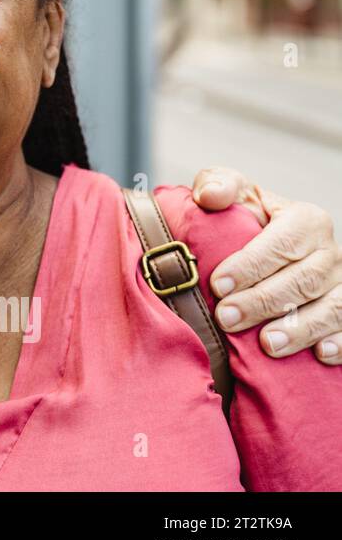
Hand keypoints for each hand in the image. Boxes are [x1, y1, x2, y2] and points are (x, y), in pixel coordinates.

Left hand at [191, 167, 341, 364]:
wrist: (269, 249)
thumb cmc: (248, 221)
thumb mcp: (234, 198)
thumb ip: (219, 185)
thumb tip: (211, 196)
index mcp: (305, 220)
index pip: (282, 243)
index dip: (250, 265)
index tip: (218, 285)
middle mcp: (330, 252)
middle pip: (304, 280)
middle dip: (263, 301)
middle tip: (227, 318)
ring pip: (333, 308)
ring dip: (301, 328)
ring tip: (268, 344)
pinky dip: (340, 342)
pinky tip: (319, 354)